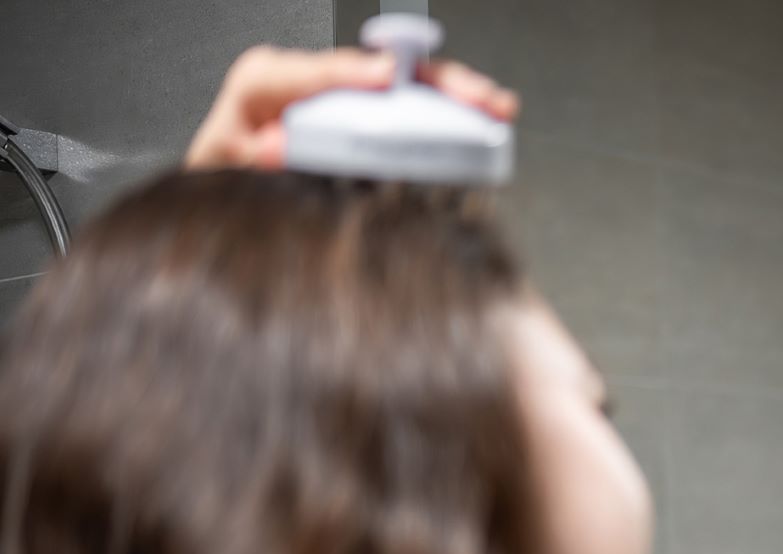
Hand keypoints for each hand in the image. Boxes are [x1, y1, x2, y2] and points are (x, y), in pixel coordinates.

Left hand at [183, 44, 519, 170]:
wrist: (231, 195)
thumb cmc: (230, 180)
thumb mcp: (226, 172)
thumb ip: (249, 159)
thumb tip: (274, 145)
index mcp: (266, 84)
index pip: (315, 69)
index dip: (354, 71)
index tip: (386, 78)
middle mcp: (312, 85)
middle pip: (384, 69)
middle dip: (436, 81)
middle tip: (477, 99)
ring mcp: (347, 104)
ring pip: (409, 90)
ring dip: (458, 99)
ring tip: (496, 112)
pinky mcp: (371, 127)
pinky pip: (415, 117)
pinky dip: (453, 123)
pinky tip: (483, 133)